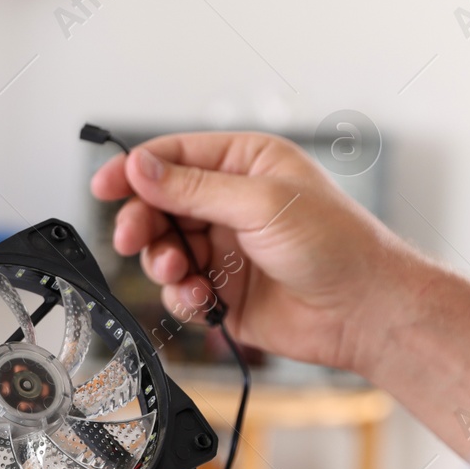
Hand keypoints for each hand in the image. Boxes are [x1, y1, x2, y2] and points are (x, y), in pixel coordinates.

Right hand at [90, 131, 415, 375]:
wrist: (365, 312)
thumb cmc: (337, 245)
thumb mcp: (260, 203)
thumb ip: (193, 188)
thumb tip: (141, 168)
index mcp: (244, 164)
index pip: (173, 157)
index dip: (134, 171)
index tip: (104, 186)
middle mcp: (230, 202)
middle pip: (159, 205)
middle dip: (143, 224)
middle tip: (132, 240)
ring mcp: (224, 247)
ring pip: (163, 249)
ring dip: (163, 263)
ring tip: (183, 274)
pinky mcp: (222, 289)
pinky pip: (179, 289)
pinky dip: (182, 296)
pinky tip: (204, 299)